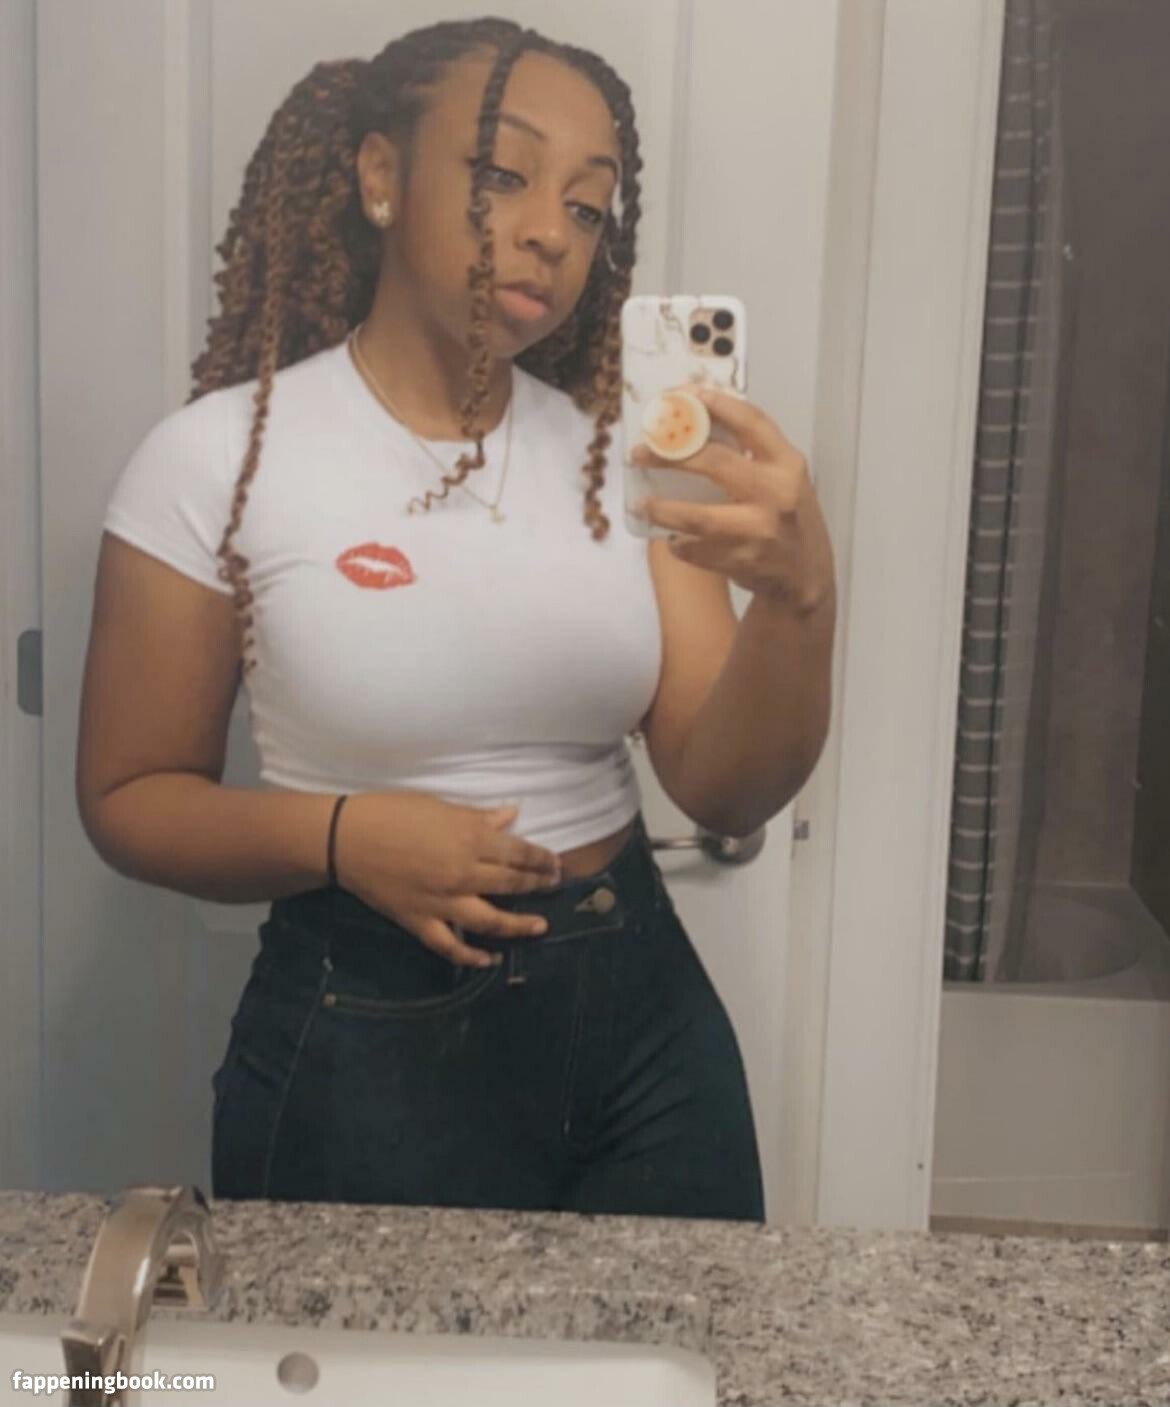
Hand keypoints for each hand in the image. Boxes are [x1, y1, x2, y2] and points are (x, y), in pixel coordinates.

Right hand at [332, 791, 562, 967]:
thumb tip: (511, 816)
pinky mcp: (420, 922)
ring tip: (539, 926)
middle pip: (511, 883)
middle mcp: (463, 874)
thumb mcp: (439, 807)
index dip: (541, 858)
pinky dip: (471, 957)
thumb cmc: (391, 813)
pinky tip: (489, 959)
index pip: (518, 852)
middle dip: (538, 885)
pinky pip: (450, 946)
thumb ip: (478, 817)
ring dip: (519, 925)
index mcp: (469, 840)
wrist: (346, 839)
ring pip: (491, 920)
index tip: (555, 863)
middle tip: (554, 885)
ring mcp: (442, 902)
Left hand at [630, 384, 834, 614]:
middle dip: (670, 453)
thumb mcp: (784, 477)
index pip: (750, 421)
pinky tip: (672, 539)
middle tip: (640, 452)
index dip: (715, 404)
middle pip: (714, 462)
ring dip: (664, 509)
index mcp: (787, 463)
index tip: (682, 396)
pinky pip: (696, 550)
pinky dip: (678, 544)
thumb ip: (752, 452)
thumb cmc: (789, 517)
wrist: (806, 575)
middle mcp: (776, 493)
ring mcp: (760, 530)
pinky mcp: (743, 562)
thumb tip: (694, 420)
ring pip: (698, 516)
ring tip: (644, 504)